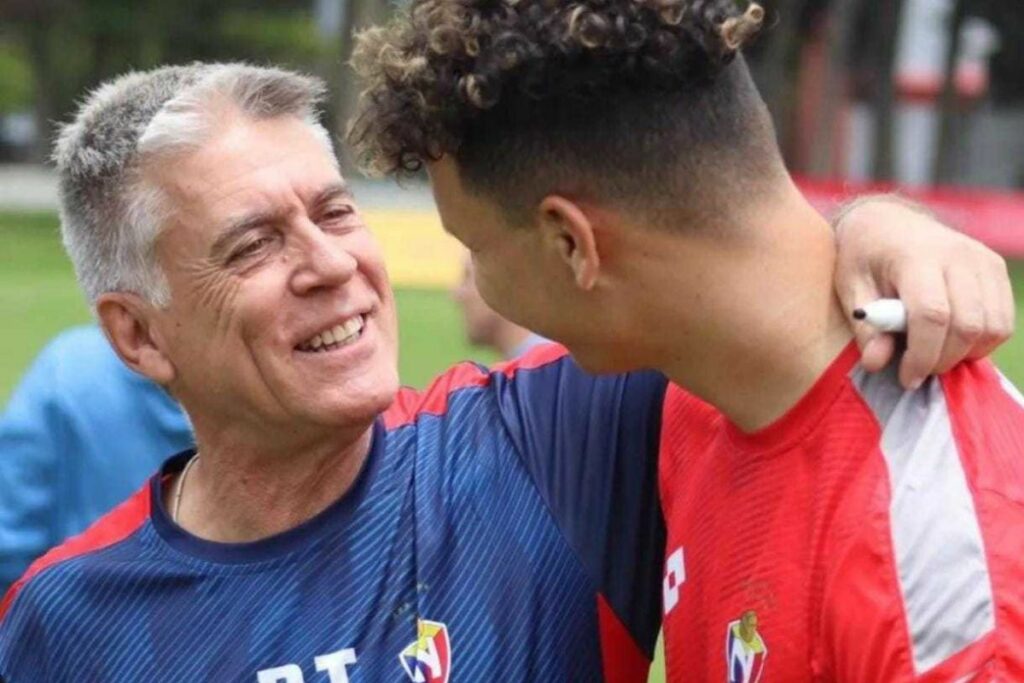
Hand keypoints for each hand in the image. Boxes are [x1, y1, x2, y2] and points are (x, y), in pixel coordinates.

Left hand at [833, 196, 1014, 388]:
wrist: (886, 222)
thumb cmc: (862, 259)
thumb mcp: (850, 290)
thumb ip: (866, 328)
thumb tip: (877, 364)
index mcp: (914, 257)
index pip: (932, 315)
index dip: (922, 355)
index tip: (906, 378)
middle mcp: (957, 255)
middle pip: (967, 325)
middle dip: (942, 359)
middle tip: (916, 370)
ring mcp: (982, 259)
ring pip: (993, 326)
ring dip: (965, 353)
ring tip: (932, 354)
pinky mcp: (994, 268)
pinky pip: (1003, 320)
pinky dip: (982, 341)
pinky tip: (952, 341)